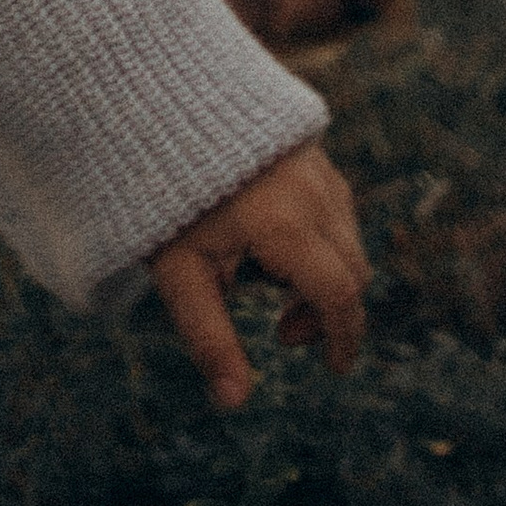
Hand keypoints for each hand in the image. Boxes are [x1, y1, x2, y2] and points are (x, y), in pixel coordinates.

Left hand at [150, 143, 367, 408]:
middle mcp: (314, 192)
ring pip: (347, 236)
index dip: (342, 341)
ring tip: (265, 280)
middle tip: (281, 329)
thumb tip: (234, 403)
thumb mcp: (179, 270)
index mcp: (287, 226)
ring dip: (324, 272)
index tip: (331, 368)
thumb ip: (210, 337)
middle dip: (329, 312)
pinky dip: (320, 236)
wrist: (153, 103)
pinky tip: (271, 240)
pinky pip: (335, 204)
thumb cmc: (160, 191)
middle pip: (352, 270)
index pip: (340, 298)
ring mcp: (315, 164)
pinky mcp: (309, 145)